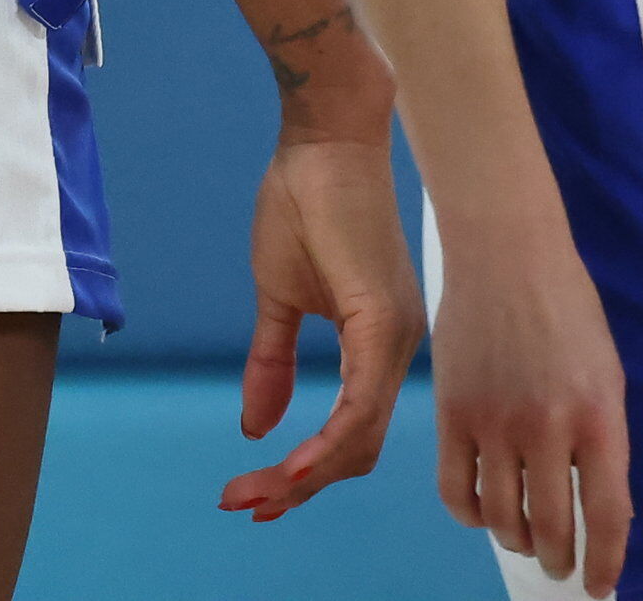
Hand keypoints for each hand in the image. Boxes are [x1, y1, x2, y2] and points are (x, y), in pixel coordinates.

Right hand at [227, 124, 423, 517]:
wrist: (322, 136)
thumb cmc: (306, 201)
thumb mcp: (279, 297)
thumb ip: (271, 361)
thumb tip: (257, 426)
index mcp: (380, 343)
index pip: (353, 434)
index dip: (307, 472)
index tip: (255, 495)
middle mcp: (399, 346)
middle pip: (359, 450)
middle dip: (300, 488)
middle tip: (243, 505)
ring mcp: (396, 335)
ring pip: (360, 438)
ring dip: (304, 476)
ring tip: (252, 495)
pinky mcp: (382, 318)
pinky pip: (360, 403)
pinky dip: (325, 444)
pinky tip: (291, 467)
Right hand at [432, 219, 629, 591]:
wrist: (506, 252)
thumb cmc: (568, 306)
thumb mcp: (606, 373)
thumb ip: (603, 438)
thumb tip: (600, 505)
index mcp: (599, 416)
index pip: (607, 515)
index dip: (606, 562)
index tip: (600, 586)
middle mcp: (547, 428)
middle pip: (551, 527)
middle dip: (558, 558)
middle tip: (559, 564)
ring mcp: (494, 423)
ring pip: (501, 517)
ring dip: (516, 540)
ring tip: (524, 538)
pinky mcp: (452, 414)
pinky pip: (456, 491)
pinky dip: (471, 515)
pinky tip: (484, 511)